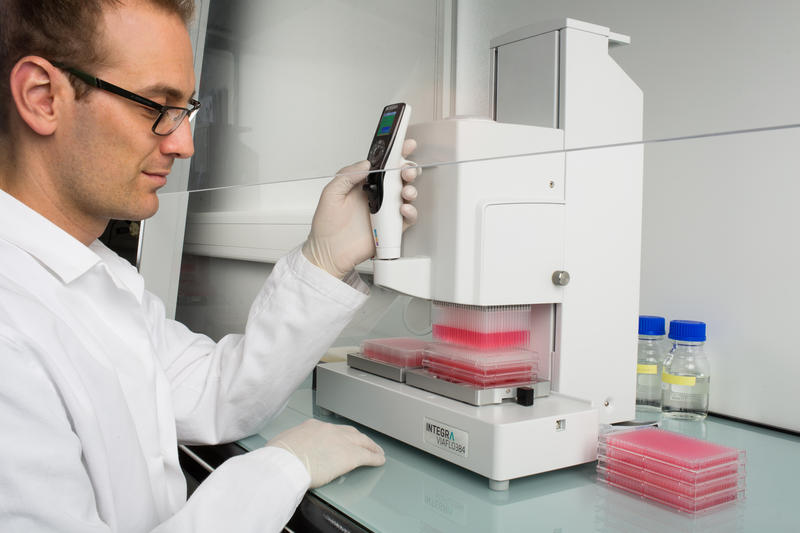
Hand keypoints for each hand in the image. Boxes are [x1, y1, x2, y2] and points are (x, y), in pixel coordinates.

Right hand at [269, 419, 385, 487]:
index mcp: (312, 426)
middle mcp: (329, 430)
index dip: (338, 436)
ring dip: (370, 446)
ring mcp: (341, 441)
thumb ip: (289, 444)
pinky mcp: (350, 456)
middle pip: (349, 432)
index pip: (330, 430)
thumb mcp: (281, 443)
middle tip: (364, 443)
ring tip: (376, 451)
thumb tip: (283, 448)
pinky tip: (379, 460)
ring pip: (362, 441)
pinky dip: (375, 457)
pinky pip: (367, 456)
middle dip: (358, 438)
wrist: (286, 462)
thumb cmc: (279, 456)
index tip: (339, 440)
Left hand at [302, 139, 419, 278]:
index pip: (383, 165)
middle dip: (408, 170)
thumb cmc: (326, 227)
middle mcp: (377, 196)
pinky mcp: (390, 227)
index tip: (404, 145)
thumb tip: (366, 165)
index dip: (395, 154)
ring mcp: (385, 211)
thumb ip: (346, 175)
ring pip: (406, 195)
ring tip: (405, 191)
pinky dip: (410, 212)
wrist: (328, 253)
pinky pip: (407, 218)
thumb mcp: (330, 194)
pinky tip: (403, 209)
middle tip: (405, 170)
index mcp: (363, 184)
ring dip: (411, 190)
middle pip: (400, 178)